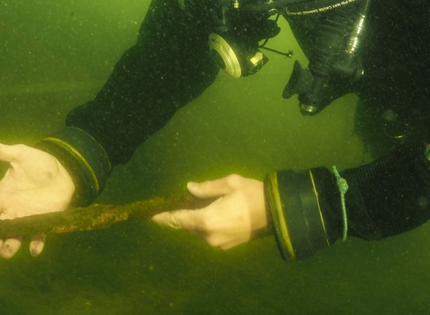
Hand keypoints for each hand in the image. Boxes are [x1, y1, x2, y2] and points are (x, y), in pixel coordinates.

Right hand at [0, 137, 74, 262]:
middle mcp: (11, 211)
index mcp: (1, 197)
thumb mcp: (19, 154)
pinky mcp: (44, 221)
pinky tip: (34, 250)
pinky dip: (36, 243)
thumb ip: (0, 152)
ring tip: (7, 254)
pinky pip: (38, 235)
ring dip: (11, 246)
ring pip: (15, 236)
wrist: (64, 169)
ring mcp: (27, 218)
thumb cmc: (39, 162)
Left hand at [152, 174, 269, 249]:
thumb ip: (206, 188)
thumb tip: (189, 188)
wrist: (277, 214)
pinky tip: (212, 214)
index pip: (178, 219)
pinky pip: (208, 235)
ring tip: (198, 206)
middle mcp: (209, 236)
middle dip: (182, 216)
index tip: (151, 216)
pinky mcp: (226, 245)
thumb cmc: (253, 194)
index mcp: (207, 220)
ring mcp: (218, 243)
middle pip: (187, 226)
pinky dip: (205, 226)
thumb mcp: (229, 183)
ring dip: (195, 221)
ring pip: (198, 232)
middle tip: (178, 202)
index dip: (164, 218)